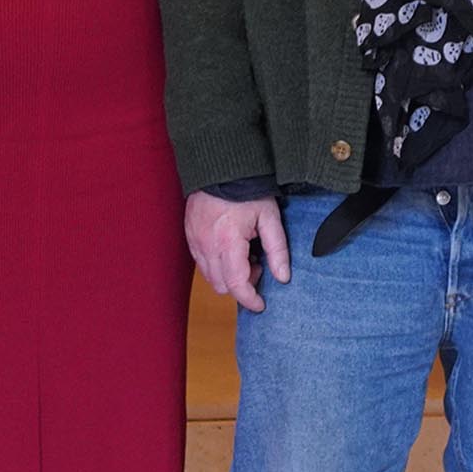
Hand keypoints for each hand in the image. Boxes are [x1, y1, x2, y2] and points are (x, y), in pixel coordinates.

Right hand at [185, 190, 290, 312]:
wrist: (221, 167)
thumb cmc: (247, 190)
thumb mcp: (270, 217)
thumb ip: (277, 250)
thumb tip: (283, 277)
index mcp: (228, 242)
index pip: (236, 284)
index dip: (249, 299)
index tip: (261, 305)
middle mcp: (207, 245)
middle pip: (221, 285)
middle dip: (241, 285)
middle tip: (258, 265)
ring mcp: (195, 241)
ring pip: (210, 277)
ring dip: (228, 275)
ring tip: (245, 254)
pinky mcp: (189, 236)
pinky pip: (201, 263)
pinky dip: (217, 264)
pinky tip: (231, 248)